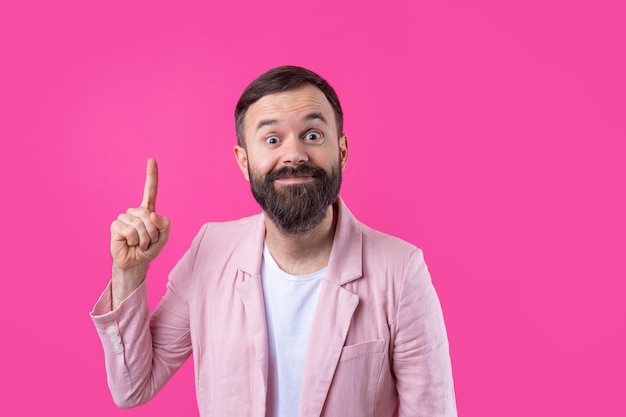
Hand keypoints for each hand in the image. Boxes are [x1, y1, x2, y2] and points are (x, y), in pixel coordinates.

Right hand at [109, 158, 169, 307]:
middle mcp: (135, 211)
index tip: (151, 159)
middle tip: (148, 242)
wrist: (135, 263)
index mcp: (148, 211)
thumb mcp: (163, 238)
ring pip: (141, 224)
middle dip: (154, 233)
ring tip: (140, 244)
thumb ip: (164, 225)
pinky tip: (130, 243)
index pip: (150, 190)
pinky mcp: (116, 225)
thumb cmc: (149, 250)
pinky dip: (135, 240)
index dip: (151, 175)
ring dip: (145, 239)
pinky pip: (130, 230)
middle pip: (149, 215)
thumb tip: (151, 214)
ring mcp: (124, 217)